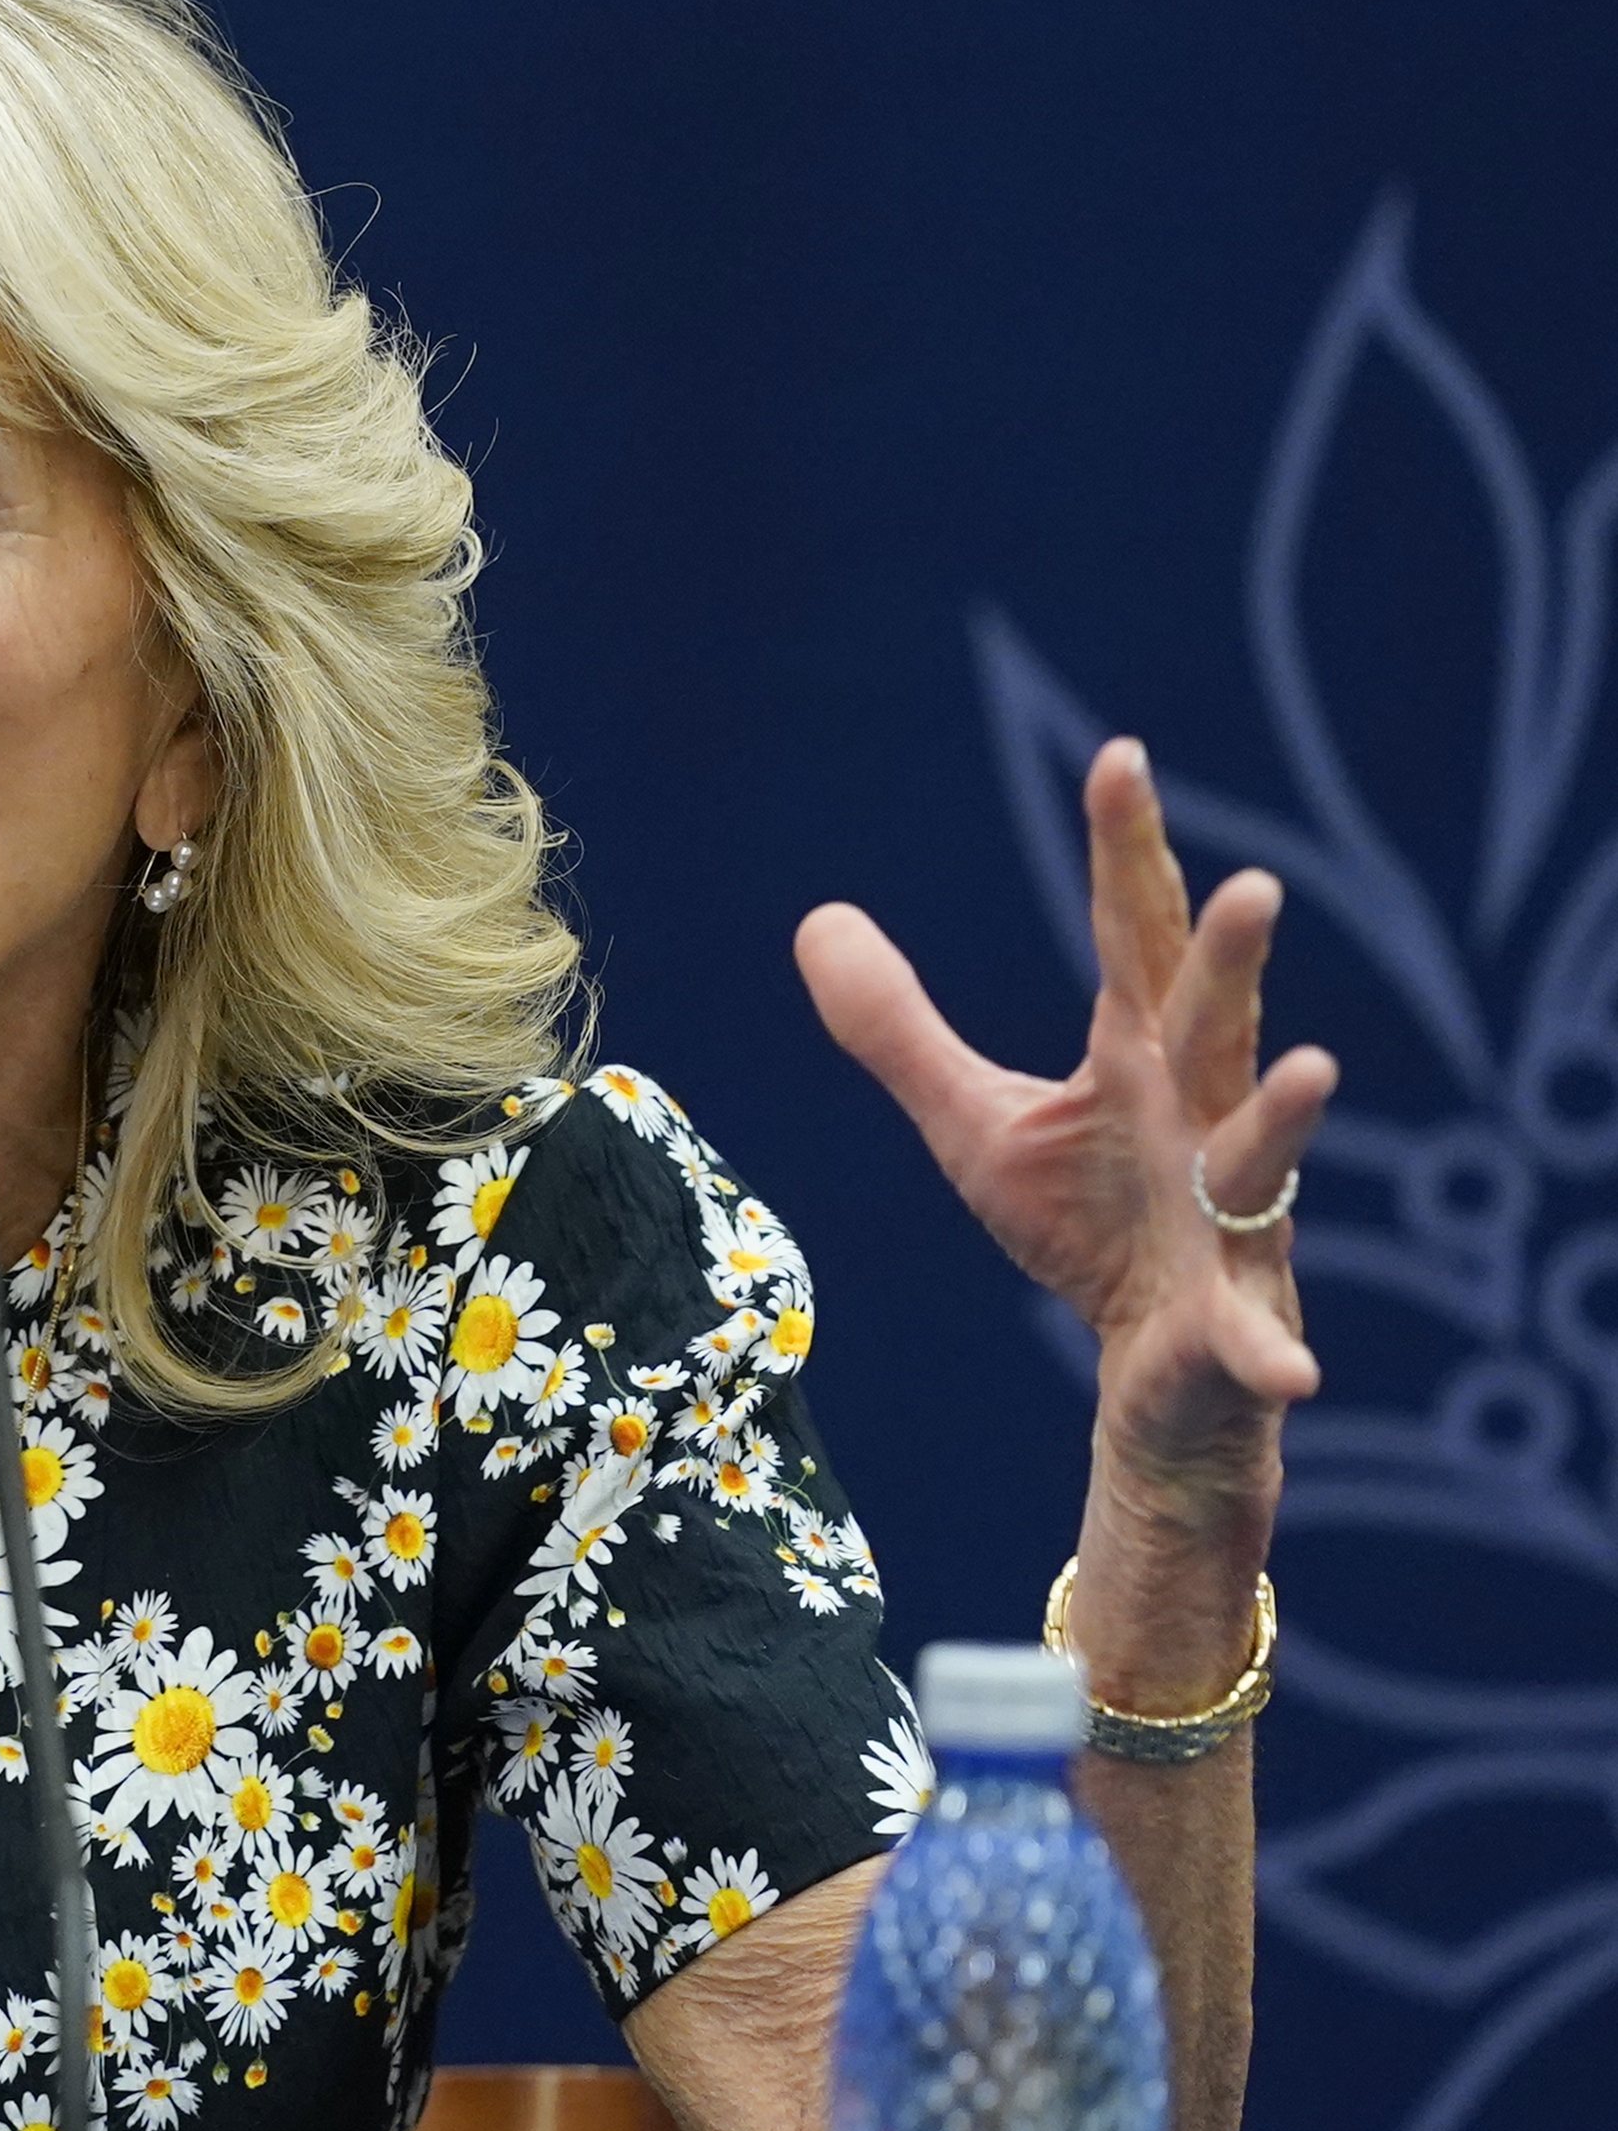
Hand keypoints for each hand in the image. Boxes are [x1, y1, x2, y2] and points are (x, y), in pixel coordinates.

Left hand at [795, 738, 1338, 1527]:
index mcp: (1144, 1060)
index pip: (1134, 938)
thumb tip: (817, 918)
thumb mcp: (976, 1122)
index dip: (1127, 853)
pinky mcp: (1230, 1324)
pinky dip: (1267, 1349)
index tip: (1119, 757)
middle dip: (1231, 962)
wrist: (1161, 1373)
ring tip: (1312, 1070)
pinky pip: (1251, 1335)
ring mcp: (1228, 1222)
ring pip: (1259, 1159)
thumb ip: (900, 1028)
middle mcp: (1201, 1121)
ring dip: (1282, 1117)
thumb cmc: (1086, 1226)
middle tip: (1253, 885)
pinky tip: (1289, 1367)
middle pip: (1212, 1025)